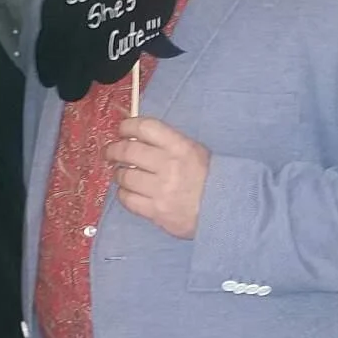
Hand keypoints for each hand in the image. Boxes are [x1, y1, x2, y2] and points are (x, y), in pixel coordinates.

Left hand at [107, 116, 209, 239]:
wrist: (226, 211)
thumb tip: (137, 137)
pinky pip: (128, 200)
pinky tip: (128, 192)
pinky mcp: (156, 211)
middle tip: (111, 153)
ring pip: (125, 176)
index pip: (145, 128)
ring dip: (119, 174)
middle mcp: (168, 166)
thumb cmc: (210, 179)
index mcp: (180, 147)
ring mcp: (161, 190)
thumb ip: (169, 143)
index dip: (128, 126)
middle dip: (114, 150)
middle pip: (128, 151)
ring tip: (122, 174)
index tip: (122, 130)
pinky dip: (124, 194)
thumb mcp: (195, 152)